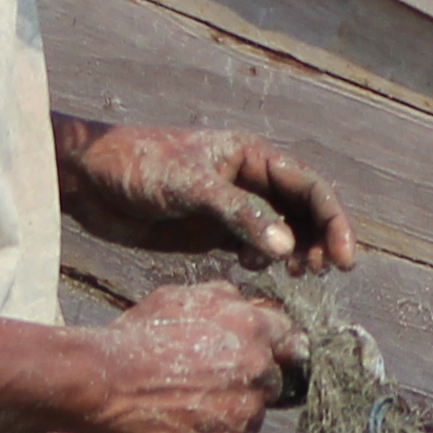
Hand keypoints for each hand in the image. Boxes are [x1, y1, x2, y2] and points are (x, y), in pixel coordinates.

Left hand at [57, 118, 359, 271]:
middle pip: (303, 210)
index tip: (344, 259)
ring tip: (298, 276)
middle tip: (324, 272)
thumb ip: (238, 216)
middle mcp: (248, 179)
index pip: (308, 186)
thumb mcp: (190, 188)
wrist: (88, 181)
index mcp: (250, 155)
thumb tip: (286, 249)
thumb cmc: (137, 168)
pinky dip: (264, 261)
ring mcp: (231, 206)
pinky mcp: (212, 230)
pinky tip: (253, 271)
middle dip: (321, 239)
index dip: (333, 221)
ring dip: (296, 252)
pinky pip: (253, 247)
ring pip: (282, 230)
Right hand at [79, 282, 302, 432]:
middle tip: (209, 382)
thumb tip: (246, 303)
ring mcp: (243, 413)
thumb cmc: (136, 337)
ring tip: (188, 404)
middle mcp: (256, 371)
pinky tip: (182, 425)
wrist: (103, 382)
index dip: (278, 348)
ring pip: (252, 416)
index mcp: (251, 329)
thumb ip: (223, 299)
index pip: (290, 340)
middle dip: (250, 382)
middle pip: (272, 383)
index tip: (269, 357)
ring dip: (231, 412)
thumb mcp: (179, 298)